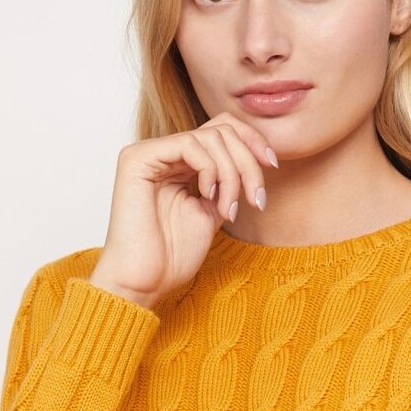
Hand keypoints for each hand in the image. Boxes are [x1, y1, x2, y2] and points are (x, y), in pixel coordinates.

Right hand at [90, 114, 280, 307]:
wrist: (145, 282)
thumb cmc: (173, 256)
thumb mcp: (213, 211)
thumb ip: (228, 182)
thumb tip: (259, 156)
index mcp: (178, 163)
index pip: (221, 129)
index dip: (252, 141)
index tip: (273, 166)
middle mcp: (162, 152)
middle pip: (221, 129)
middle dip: (248, 162)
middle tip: (255, 198)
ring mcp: (148, 153)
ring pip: (210, 136)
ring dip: (232, 173)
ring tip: (229, 209)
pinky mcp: (137, 158)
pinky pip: (190, 144)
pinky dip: (210, 169)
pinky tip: (208, 196)